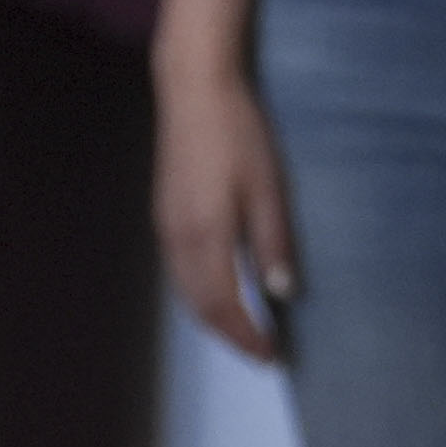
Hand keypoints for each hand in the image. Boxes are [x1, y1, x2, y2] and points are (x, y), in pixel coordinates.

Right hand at [152, 66, 299, 362]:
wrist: (193, 89)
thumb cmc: (236, 132)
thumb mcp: (267, 188)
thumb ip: (272, 244)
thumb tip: (281, 294)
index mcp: (206, 236)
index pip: (224, 307)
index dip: (247, 338)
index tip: (272, 357)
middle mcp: (178, 239)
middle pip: (200, 307)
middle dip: (231, 335)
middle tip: (262, 350)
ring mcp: (166, 227)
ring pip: (186, 292)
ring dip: (214, 317)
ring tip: (246, 328)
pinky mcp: (164, 214)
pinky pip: (179, 271)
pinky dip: (200, 293)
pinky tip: (221, 289)